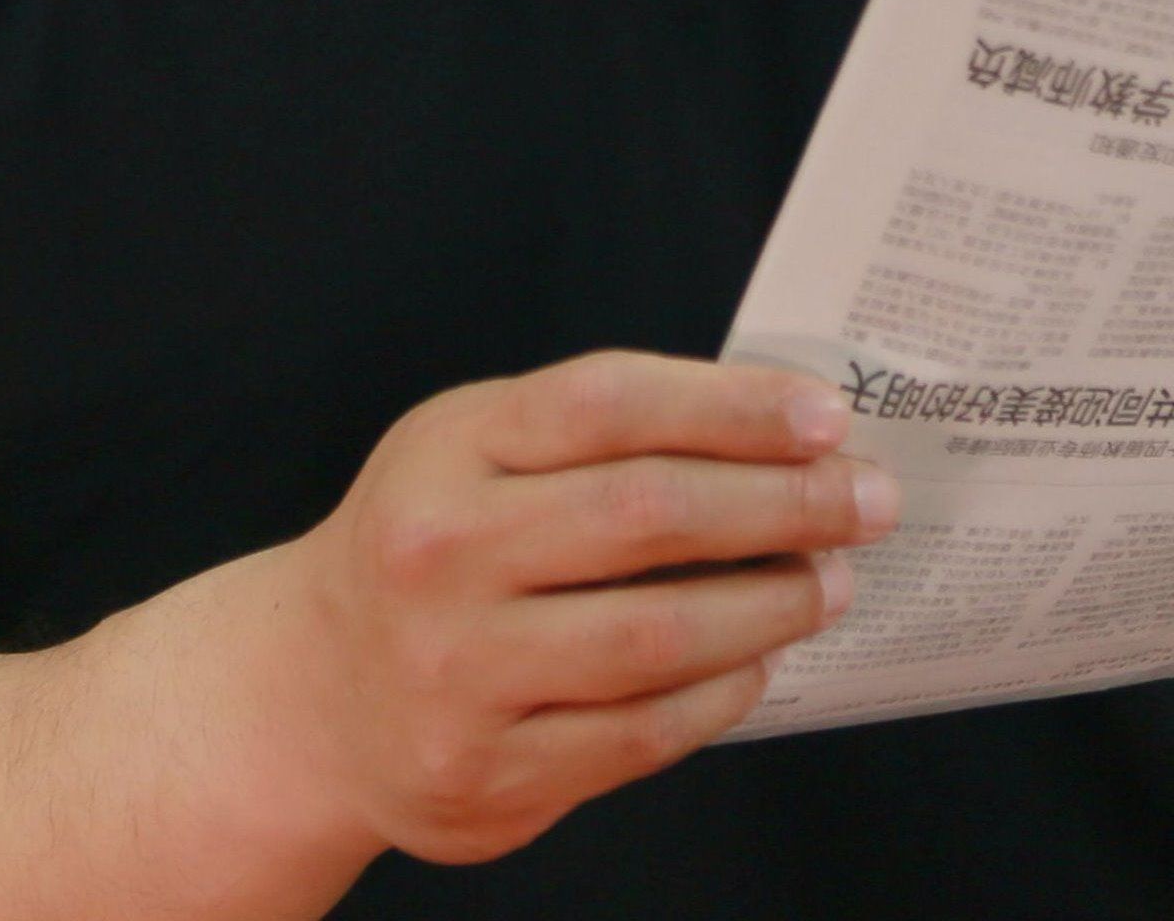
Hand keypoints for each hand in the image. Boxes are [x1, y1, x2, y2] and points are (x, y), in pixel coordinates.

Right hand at [262, 351, 896, 871]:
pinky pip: (637, 734)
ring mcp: (459, 671)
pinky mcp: (484, 773)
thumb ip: (600, 430)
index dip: (732, 403)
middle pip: (647, 515)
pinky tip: (759, 663)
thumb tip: (778, 429)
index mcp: (452, 446)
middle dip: (782, 504)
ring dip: (769, 605)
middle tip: (866, 502)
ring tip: (830, 582)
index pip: (611, 401)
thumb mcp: (479, 447)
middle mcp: (445, 553)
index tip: (829, 414)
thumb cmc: (431, 542)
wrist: (307, 692)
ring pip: (655, 635)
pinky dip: (719, 696)